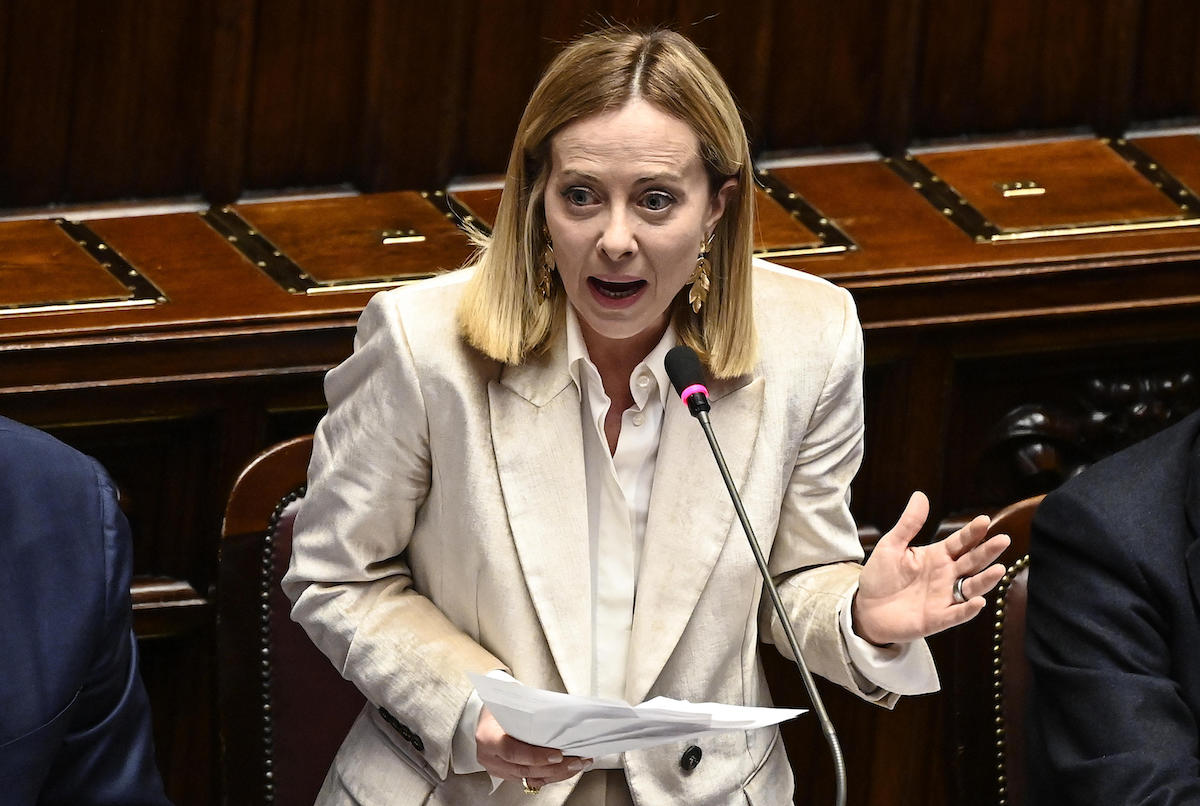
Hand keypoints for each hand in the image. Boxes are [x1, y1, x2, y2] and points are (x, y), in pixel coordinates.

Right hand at [476, 707, 591, 788]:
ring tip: (576, 765)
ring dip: (556, 774)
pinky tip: (564, 770)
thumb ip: (527, 713)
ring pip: (529, 778)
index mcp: (488, 737)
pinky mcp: (506, 774)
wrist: (485, 715)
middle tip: (575, 761)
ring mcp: (497, 769)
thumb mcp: (508, 704)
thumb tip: (558, 715)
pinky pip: (530, 780)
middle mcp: (490, 758)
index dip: (536, 756)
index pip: (512, 752)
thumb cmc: (499, 707)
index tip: (558, 755)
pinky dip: (549, 776)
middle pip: (524, 769)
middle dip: (554, 768)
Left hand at [852, 491, 1009, 645]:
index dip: (972, 532)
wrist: (865, 608)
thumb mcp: (891, 546)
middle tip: (1003, 540)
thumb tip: (920, 495)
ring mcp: (944, 597)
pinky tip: (979, 602)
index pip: (960, 542)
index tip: (984, 521)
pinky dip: (968, 609)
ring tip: (999, 569)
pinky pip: (956, 614)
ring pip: (971, 588)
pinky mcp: (937, 619)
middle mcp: (946, 576)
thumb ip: (908, 524)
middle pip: (972, 562)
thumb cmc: (880, 575)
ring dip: (986, 580)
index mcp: (937, 556)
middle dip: (988, 551)